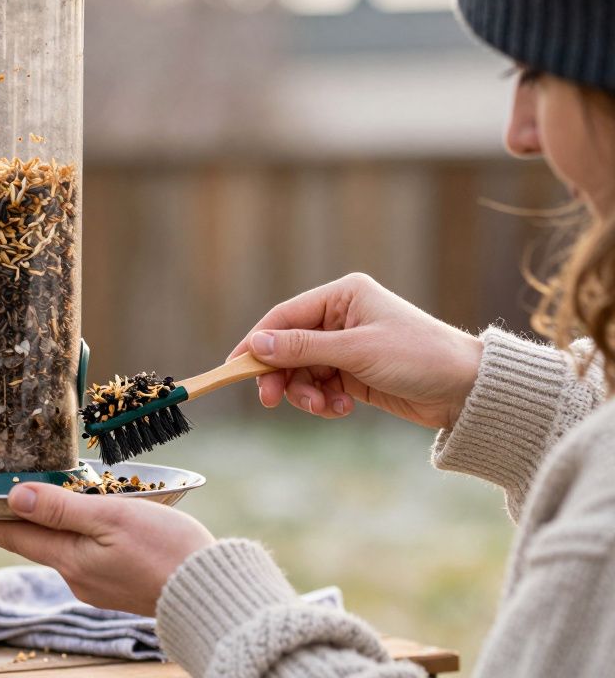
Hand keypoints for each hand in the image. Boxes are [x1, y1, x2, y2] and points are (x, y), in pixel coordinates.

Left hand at [0, 483, 213, 615]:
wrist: (210, 592)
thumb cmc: (167, 551)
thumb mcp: (112, 518)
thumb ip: (62, 507)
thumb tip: (14, 496)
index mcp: (70, 558)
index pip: (15, 535)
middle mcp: (77, 576)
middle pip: (35, 541)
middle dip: (13, 521)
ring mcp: (98, 584)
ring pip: (63, 547)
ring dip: (49, 526)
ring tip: (39, 502)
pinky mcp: (119, 586)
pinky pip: (87, 556)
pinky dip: (79, 536)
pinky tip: (90, 524)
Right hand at [229, 273, 482, 428]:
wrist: (467, 390)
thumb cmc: (420, 357)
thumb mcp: (357, 351)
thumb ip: (304, 348)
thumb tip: (256, 344)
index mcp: (343, 295)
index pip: (285, 316)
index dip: (257, 342)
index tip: (236, 368)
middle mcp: (342, 316)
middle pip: (289, 346)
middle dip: (282, 375)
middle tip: (273, 400)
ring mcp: (347, 346)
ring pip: (302, 371)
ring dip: (306, 393)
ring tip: (325, 407)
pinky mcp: (354, 372)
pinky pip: (321, 387)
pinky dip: (324, 401)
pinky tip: (343, 408)